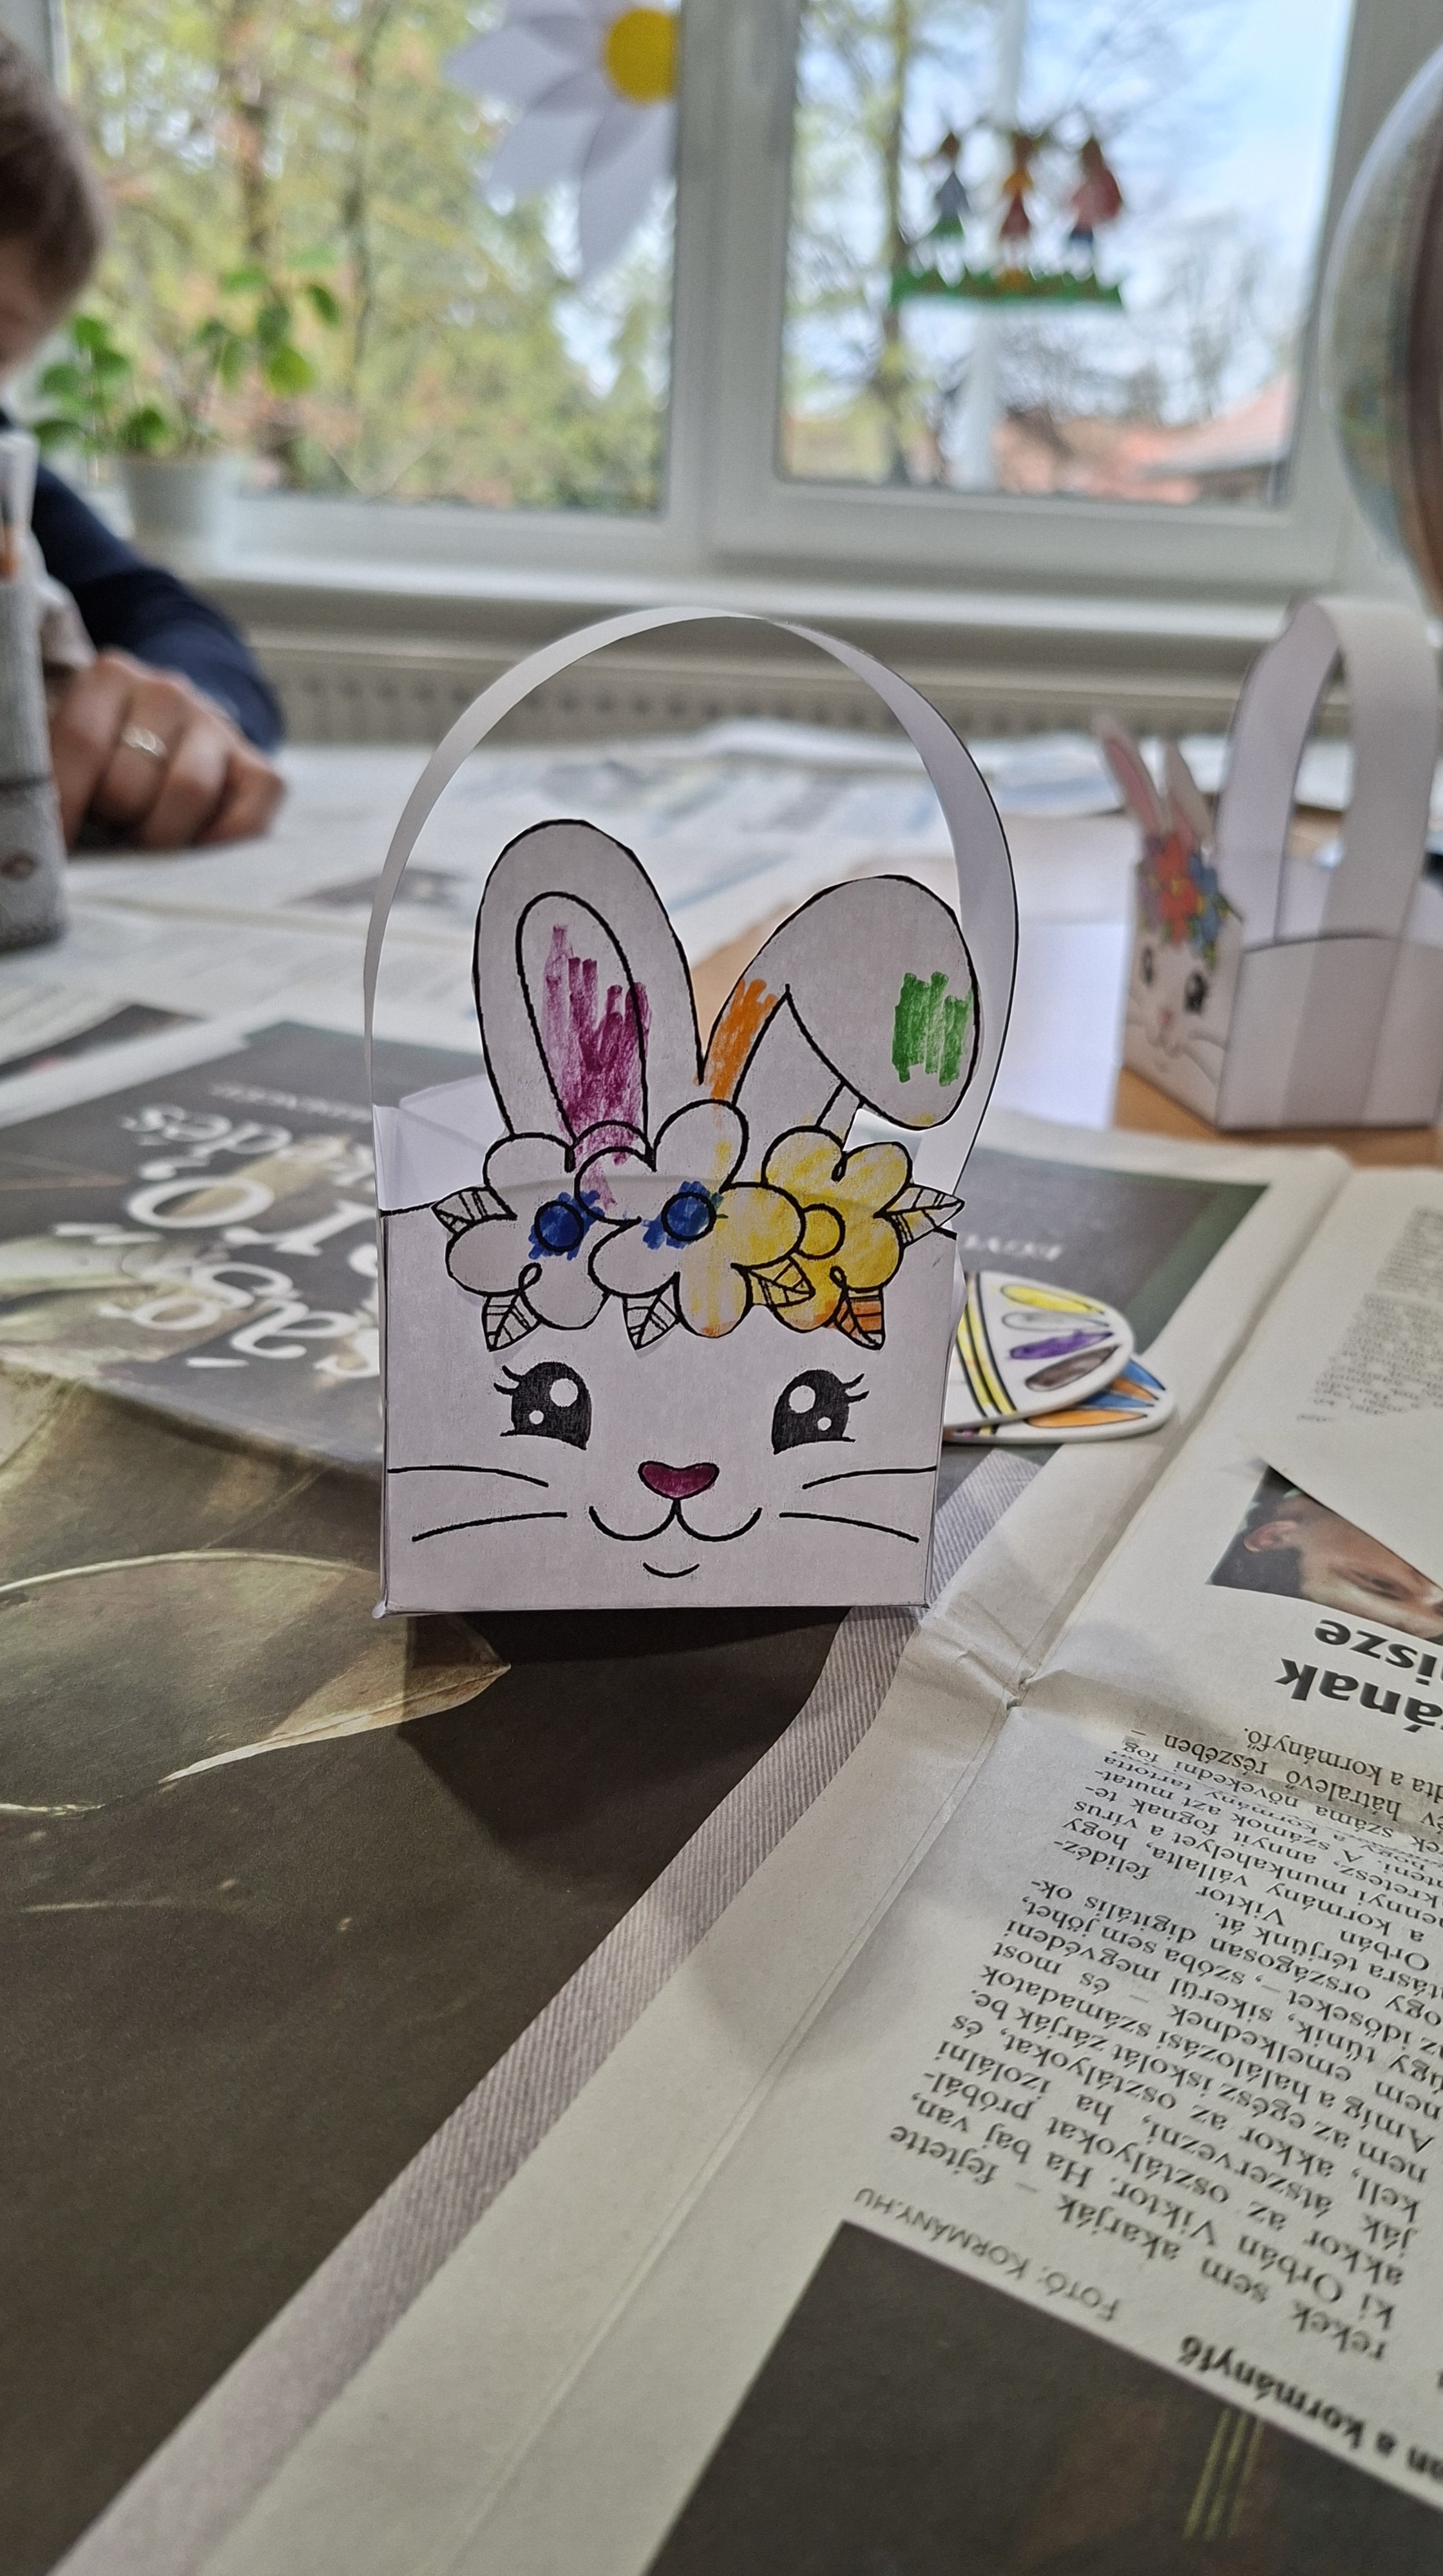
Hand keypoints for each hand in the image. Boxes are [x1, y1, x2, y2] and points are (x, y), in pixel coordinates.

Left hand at [48, 650, 284, 850]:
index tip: (53, 846)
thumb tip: (45, 837)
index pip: (80, 742)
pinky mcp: (261, 769)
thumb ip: (61, 774)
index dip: (64, 803)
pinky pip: (246, 819)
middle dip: (114, 822)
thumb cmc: (111, 760)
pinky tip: (195, 849)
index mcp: (111, 677)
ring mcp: (218, 727)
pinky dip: (220, 846)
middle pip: (130, 780)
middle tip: (110, 830)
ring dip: (160, 837)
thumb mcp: (78, 752)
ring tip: (145, 843)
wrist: (177, 740)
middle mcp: (169, 692)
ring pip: (189, 793)